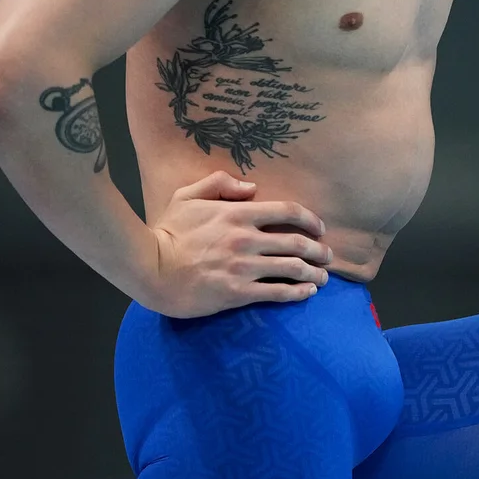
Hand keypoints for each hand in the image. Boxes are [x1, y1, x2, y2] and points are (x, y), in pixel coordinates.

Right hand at [140, 171, 332, 318]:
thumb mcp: (186, 196)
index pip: (287, 211)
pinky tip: (307, 294)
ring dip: (314, 274)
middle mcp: (247, 239)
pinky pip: (277, 293)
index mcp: (237, 213)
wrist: (150, 269)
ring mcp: (245, 267)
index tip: (321, 228)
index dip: (311, 219)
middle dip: (320, 250)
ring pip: (293, 269)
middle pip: (297, 243)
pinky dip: (298, 293)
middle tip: (328, 256)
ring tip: (323, 278)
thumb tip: (251, 187)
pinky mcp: (239, 293)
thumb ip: (219, 184)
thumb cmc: (167, 232)